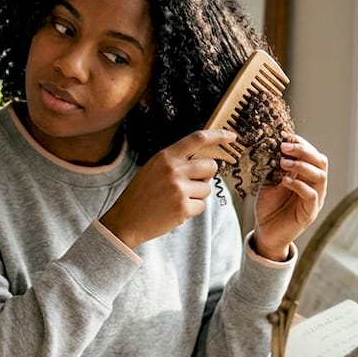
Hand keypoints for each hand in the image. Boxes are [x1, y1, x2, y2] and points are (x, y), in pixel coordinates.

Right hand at [100, 129, 236, 248]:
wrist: (125, 220)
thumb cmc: (140, 195)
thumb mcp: (153, 169)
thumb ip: (175, 162)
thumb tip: (203, 162)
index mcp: (165, 157)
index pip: (198, 139)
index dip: (218, 136)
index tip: (232, 137)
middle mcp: (174, 169)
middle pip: (210, 167)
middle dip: (206, 176)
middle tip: (191, 185)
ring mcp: (179, 189)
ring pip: (207, 189)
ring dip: (196, 196)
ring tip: (175, 200)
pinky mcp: (184, 207)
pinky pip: (201, 206)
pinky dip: (191, 210)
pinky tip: (174, 211)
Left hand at [252, 134, 327, 260]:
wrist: (265, 232)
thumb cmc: (269, 206)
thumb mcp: (270, 181)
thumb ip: (276, 167)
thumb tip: (277, 147)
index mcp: (307, 176)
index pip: (312, 154)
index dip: (301, 143)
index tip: (286, 136)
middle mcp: (315, 186)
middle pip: (320, 162)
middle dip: (304, 151)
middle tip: (285, 146)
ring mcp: (315, 199)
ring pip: (319, 176)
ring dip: (301, 166)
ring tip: (283, 162)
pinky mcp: (310, 213)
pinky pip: (311, 196)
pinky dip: (299, 185)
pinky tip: (285, 180)